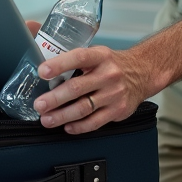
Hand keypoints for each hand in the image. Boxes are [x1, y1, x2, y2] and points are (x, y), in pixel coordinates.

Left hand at [31, 46, 151, 134]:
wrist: (142, 73)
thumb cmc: (112, 64)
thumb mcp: (98, 54)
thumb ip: (77, 61)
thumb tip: (46, 69)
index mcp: (100, 56)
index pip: (78, 58)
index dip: (59, 64)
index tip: (42, 71)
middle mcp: (108, 74)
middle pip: (77, 88)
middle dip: (55, 98)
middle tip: (39, 105)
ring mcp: (114, 94)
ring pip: (84, 108)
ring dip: (62, 116)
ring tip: (47, 119)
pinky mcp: (118, 110)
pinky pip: (95, 122)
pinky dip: (79, 127)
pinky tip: (67, 127)